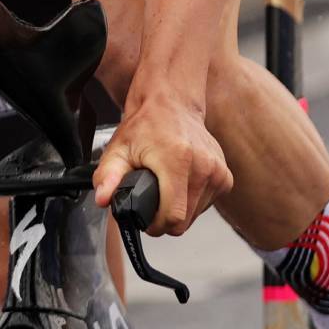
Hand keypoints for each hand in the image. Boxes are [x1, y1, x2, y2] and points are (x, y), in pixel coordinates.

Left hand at [93, 90, 231, 235]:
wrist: (172, 104)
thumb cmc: (146, 125)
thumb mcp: (118, 149)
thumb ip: (107, 176)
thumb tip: (103, 199)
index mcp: (178, 160)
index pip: (173, 217)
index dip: (155, 224)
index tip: (145, 218)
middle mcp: (204, 168)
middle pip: (185, 221)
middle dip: (165, 218)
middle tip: (151, 200)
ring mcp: (218, 172)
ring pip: (196, 216)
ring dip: (179, 210)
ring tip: (165, 187)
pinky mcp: (226, 177)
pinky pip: (206, 205)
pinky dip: (191, 202)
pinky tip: (180, 184)